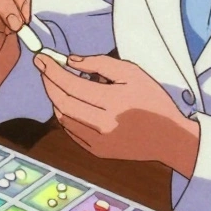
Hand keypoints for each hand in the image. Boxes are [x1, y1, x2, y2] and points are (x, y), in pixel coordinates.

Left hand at [35, 54, 200, 177]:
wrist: (169, 138)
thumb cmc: (152, 100)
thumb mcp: (132, 73)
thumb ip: (100, 63)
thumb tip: (70, 61)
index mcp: (114, 102)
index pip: (71, 85)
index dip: (52, 71)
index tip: (41, 59)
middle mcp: (103, 124)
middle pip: (62, 102)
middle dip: (48, 82)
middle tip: (44, 68)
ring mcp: (98, 142)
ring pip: (63, 117)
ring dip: (55, 98)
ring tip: (58, 83)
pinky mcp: (97, 152)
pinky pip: (70, 131)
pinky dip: (65, 114)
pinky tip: (69, 102)